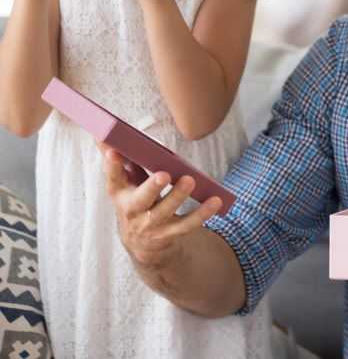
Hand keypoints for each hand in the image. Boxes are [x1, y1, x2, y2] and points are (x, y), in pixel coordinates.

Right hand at [102, 147, 220, 270]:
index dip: (112, 166)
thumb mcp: (124, 183)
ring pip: (165, 211)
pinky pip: (188, 224)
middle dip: (151, 187)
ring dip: (178, 196)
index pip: (113, 178)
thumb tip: (101, 133)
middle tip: (163, 174)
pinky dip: (203, 213)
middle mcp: (133, 211)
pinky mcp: (169, 234)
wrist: (142, 244)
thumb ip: (118, 160)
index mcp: (120, 194)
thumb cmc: (135, 201)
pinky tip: (215, 200)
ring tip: (190, 180)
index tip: (114, 151)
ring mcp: (151, 224)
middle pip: (141, 199)